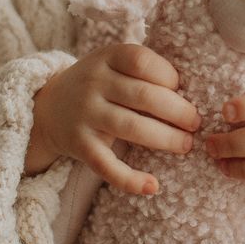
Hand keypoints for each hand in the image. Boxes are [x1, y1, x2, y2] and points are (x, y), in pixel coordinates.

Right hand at [24, 44, 199, 195]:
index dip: (169, 76)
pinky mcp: (80, 145)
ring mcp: (85, 114)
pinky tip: (152, 186)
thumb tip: (189, 93)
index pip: (142, 62)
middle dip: (178, 111)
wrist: (47, 108)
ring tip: (186, 144)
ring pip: (131, 128)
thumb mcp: (113, 64)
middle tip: (196, 123)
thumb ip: (144, 70)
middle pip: (143, 96)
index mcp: (107, 57)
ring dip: (166, 139)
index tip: (182, 89)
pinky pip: (106, 165)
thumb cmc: (98, 84)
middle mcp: (93, 83)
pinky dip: (130, 179)